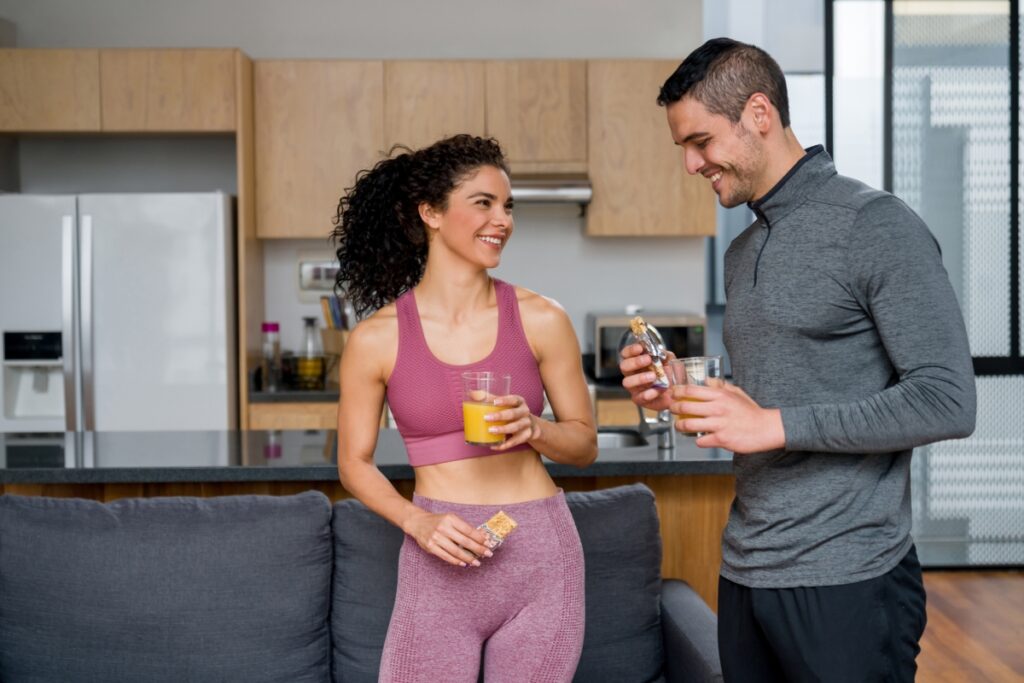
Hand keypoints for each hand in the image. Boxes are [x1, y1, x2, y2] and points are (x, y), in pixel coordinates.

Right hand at [402, 510, 492, 566]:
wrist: (418, 522)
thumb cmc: (438, 521)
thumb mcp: (451, 519)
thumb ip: (464, 527)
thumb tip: (482, 535)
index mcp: (450, 519)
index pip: (468, 530)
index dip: (480, 538)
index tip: (488, 543)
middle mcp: (443, 528)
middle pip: (464, 541)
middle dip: (478, 549)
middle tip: (488, 554)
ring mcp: (436, 538)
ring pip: (456, 551)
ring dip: (468, 558)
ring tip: (477, 562)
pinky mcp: (431, 547)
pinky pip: (446, 556)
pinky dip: (456, 561)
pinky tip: (464, 563)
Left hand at [486, 394, 540, 450]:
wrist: (531, 425)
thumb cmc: (512, 411)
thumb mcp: (505, 403)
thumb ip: (490, 398)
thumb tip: (472, 393)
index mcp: (519, 402)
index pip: (513, 399)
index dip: (505, 400)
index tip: (494, 402)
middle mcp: (525, 412)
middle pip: (514, 414)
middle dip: (500, 416)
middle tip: (486, 417)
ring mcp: (527, 424)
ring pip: (515, 427)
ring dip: (503, 429)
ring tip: (490, 431)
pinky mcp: (526, 436)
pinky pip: (515, 441)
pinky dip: (505, 445)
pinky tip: (494, 446)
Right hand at [619, 343, 673, 411]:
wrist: (677, 392)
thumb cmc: (670, 375)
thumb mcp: (671, 361)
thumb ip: (665, 355)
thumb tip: (660, 351)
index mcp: (637, 361)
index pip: (626, 354)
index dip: (630, 350)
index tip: (640, 348)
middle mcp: (632, 374)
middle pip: (624, 366)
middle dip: (635, 362)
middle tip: (648, 360)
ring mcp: (635, 387)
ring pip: (627, 382)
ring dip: (640, 378)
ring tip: (653, 376)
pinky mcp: (640, 399)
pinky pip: (639, 397)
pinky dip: (648, 393)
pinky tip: (657, 390)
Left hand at [669, 381, 784, 453]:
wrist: (766, 428)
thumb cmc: (751, 411)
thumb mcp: (737, 392)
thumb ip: (721, 385)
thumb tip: (706, 380)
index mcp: (720, 395)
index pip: (691, 390)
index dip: (677, 392)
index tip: (672, 394)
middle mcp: (718, 408)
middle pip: (685, 406)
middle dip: (674, 408)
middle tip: (672, 410)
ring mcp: (719, 424)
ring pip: (688, 425)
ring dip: (680, 426)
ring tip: (679, 426)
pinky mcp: (721, 439)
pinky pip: (700, 441)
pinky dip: (698, 440)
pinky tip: (701, 439)